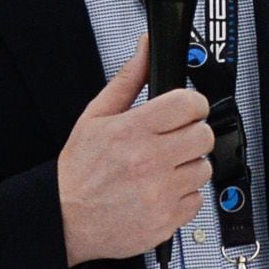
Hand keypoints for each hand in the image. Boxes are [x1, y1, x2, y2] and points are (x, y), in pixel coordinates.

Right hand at [56, 38, 213, 266]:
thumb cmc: (79, 171)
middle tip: (173, 140)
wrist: (64, 219)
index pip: (189, 103)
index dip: (192, 104)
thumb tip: (146, 48)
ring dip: (188, 166)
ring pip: (204, 168)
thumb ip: (128, 79)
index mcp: (131, 131)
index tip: (186, 110)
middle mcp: (148, 161)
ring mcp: (159, 193)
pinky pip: (197, 199)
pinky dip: (183, 196)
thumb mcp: (95, 116)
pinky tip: (160, 191)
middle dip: (192, 134)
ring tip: (162, 169)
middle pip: (203, 135)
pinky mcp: (167, 220)